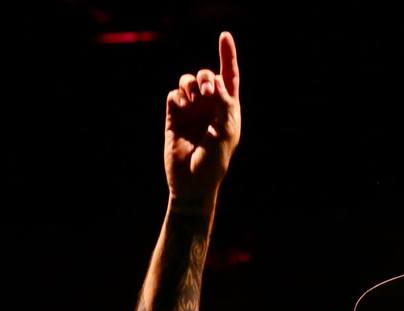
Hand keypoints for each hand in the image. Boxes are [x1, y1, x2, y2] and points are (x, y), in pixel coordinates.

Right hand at [164, 31, 241, 206]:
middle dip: (207, 77)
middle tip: (208, 92)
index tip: (224, 35)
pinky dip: (177, 96)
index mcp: (228, 109)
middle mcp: (210, 106)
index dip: (227, 55)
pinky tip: (181, 106)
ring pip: (188, 81)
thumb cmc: (215, 161)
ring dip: (191, 83)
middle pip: (207, 75)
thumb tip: (215, 83)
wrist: (192, 181)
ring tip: (192, 97)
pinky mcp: (173, 116)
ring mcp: (191, 110)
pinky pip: (174, 94)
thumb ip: (224, 104)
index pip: (230, 77)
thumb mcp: (226, 132)